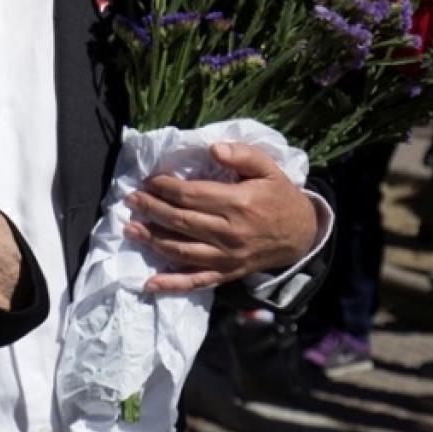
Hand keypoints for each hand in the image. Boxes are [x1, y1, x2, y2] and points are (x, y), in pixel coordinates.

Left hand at [124, 142, 319, 293]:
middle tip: (131, 200)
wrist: (302, 234)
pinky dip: (172, 283)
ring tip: (130, 229)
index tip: (149, 181)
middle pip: (181, 221)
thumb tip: (213, 148)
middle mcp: (230, 232)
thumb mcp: (269, 169)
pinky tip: (150, 283)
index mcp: (238, 203)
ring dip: (152, 240)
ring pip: (182, 250)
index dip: (165, 187)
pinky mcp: (227, 273)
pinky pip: (197, 280)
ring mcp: (227, 256)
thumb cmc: (280, 197)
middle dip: (151, 209)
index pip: (191, 195)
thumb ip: (243, 154)